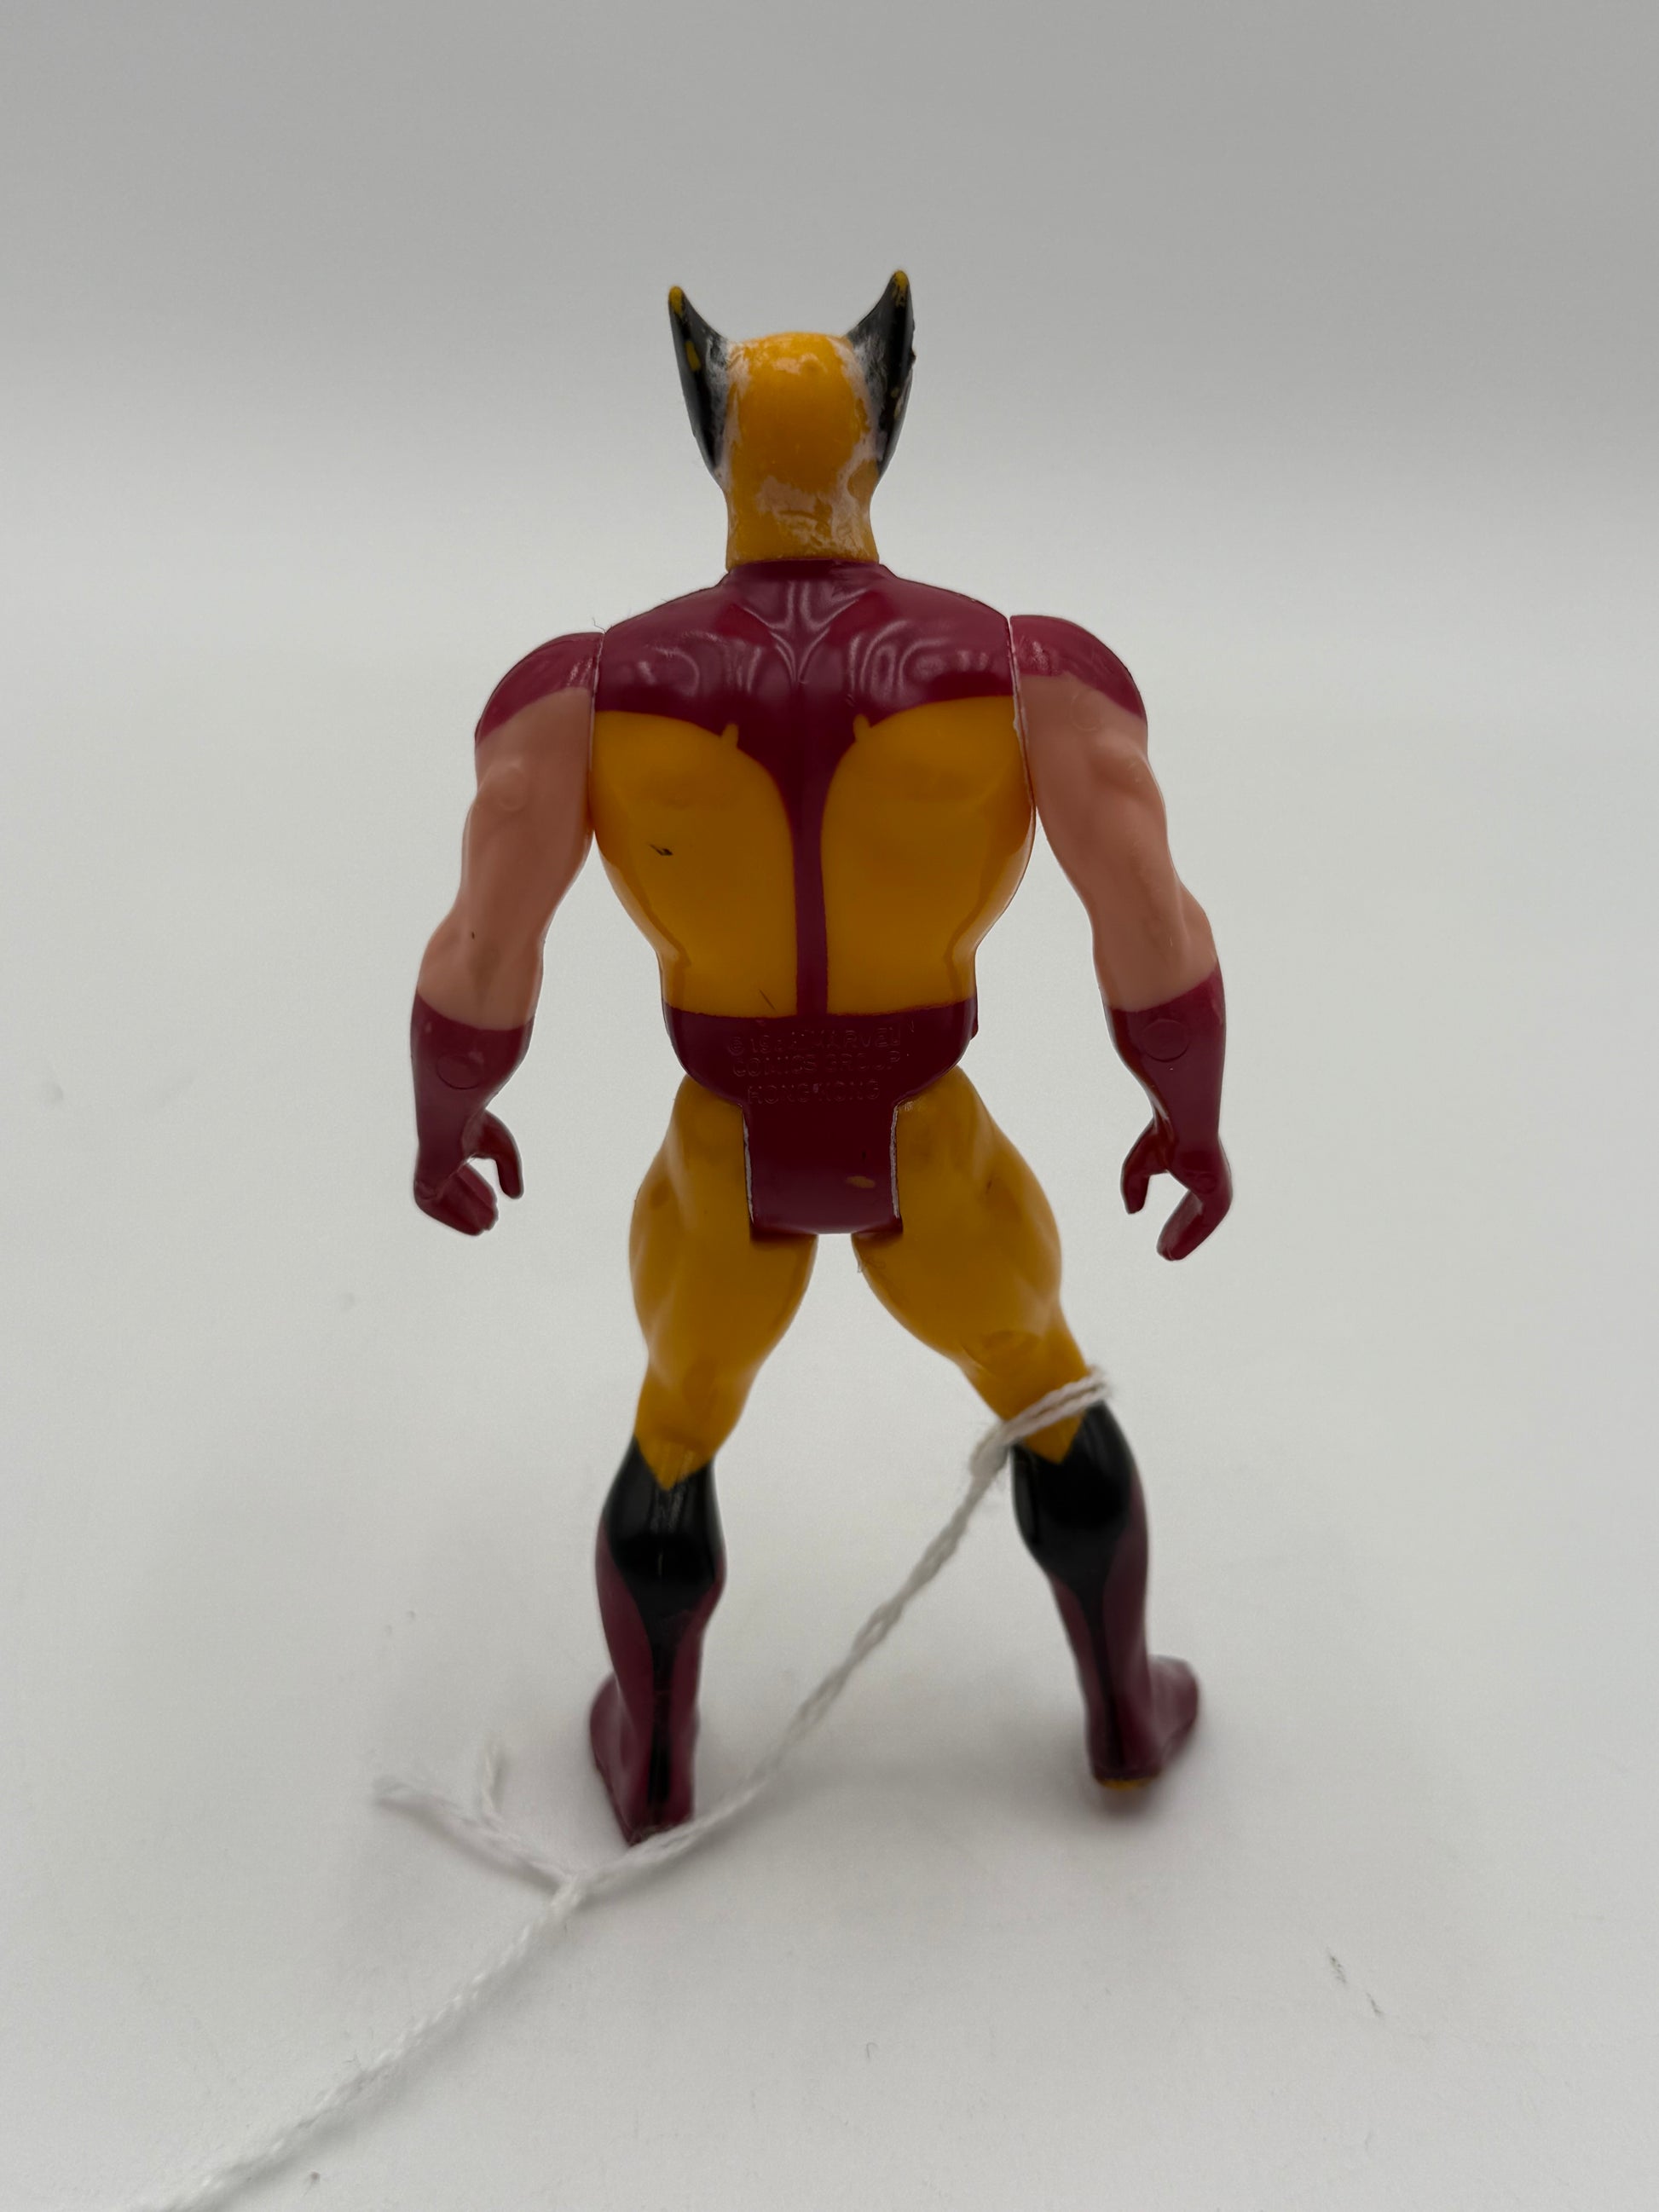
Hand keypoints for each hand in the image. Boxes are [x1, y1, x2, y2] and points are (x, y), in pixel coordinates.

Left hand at [414, 1112, 523, 1235]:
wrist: (450, 1114)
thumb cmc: (475, 1124)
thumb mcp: (502, 1149)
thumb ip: (509, 1171)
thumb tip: (515, 1196)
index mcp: (451, 1146)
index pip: (461, 1173)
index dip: (477, 1189)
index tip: (494, 1202)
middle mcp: (437, 1158)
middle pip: (453, 1188)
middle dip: (472, 1204)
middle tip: (491, 1221)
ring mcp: (428, 1169)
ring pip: (444, 1199)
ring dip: (464, 1213)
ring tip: (484, 1228)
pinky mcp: (422, 1180)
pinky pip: (432, 1205)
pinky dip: (453, 1218)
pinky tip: (473, 1228)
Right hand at [1121, 1116, 1230, 1260]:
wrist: (1183, 1121)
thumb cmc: (1162, 1136)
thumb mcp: (1139, 1166)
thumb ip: (1134, 1187)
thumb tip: (1133, 1211)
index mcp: (1200, 1173)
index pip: (1191, 1205)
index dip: (1176, 1224)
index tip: (1163, 1241)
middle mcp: (1212, 1183)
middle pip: (1197, 1217)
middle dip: (1181, 1234)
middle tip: (1166, 1253)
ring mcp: (1219, 1188)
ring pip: (1203, 1224)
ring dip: (1186, 1240)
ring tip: (1168, 1257)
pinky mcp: (1219, 1194)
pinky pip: (1205, 1224)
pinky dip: (1190, 1238)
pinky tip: (1174, 1251)